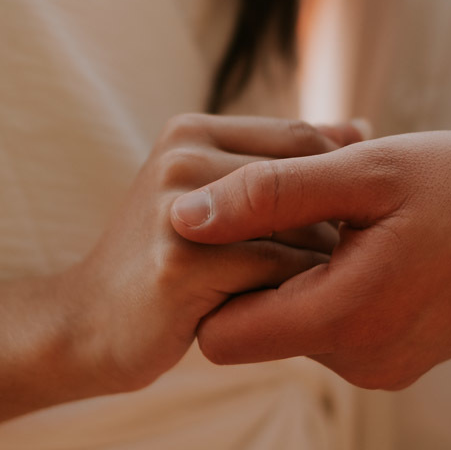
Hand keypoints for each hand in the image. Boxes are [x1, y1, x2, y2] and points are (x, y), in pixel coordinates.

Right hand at [58, 114, 361, 393]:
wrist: (85, 322)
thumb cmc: (166, 260)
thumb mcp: (217, 195)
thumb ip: (281, 162)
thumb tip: (364, 127)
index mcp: (190, 130)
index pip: (303, 138)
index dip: (340, 183)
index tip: (351, 224)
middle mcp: (183, 156)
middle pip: (308, 179)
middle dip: (333, 226)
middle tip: (343, 265)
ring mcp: (180, 207)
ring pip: (302, 226)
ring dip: (321, 264)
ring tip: (311, 292)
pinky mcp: (182, 262)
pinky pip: (281, 271)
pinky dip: (299, 294)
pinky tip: (288, 314)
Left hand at [171, 131, 450, 388]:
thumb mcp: (368, 170)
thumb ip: (270, 194)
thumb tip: (182, 217)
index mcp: (346, 318)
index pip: (220, 335)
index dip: (215, 278)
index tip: (240, 224)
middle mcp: (358, 361)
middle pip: (254, 331)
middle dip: (259, 268)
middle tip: (300, 207)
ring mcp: (380, 368)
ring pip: (292, 326)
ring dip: (299, 272)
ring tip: (345, 220)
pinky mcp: (396, 360)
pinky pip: (331, 329)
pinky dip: (332, 285)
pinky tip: (367, 243)